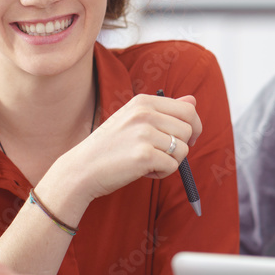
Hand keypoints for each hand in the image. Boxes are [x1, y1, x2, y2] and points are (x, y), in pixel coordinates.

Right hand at [47, 94, 200, 207]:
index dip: (193, 127)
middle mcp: (145, 113)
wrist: (81, 168)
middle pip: (188, 130)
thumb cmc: (109, 147)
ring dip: (170, 162)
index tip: (185, 139)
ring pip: (183, 150)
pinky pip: (172, 167)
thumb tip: (193, 100)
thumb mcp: (134, 120)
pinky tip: (142, 171)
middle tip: (160, 154)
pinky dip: (161, 173)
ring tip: (147, 162)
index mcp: (143, 101)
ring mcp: (144, 134)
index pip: (187, 109)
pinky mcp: (144, 155)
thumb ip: (164, 110)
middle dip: (180, 147)